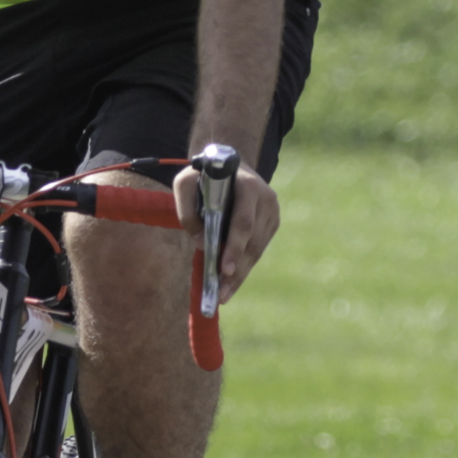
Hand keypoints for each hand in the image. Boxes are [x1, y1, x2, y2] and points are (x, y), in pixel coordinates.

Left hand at [172, 161, 280, 304]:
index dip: (235, 248)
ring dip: (241, 274)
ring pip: (257, 250)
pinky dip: (245, 265)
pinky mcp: (272, 222)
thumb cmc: (203, 175)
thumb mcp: (184, 183)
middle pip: (252, 242)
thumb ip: (187, 211)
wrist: (229, 163)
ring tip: (224, 294)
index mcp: (248, 186)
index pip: (243, 222)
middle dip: (237, 270)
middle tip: (222, 294)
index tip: (225, 270)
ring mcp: (272, 211)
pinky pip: (258, 249)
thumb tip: (200, 243)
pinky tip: (232, 281)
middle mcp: (266, 199)